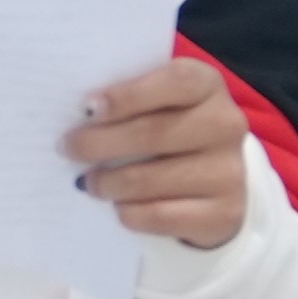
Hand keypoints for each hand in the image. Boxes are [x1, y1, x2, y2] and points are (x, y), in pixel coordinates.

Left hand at [66, 57, 252, 249]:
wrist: (215, 179)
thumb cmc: (172, 128)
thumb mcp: (160, 102)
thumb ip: (129, 99)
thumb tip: (80, 115)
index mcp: (207, 85)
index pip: (174, 82)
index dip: (128, 95)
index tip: (87, 109)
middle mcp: (225, 124)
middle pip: (152, 133)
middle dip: (99, 143)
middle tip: (68, 148)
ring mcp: (228, 171)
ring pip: (149, 180)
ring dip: (107, 183)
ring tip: (88, 182)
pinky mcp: (224, 213)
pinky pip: (161, 216)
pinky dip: (129, 213)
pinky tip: (119, 206)